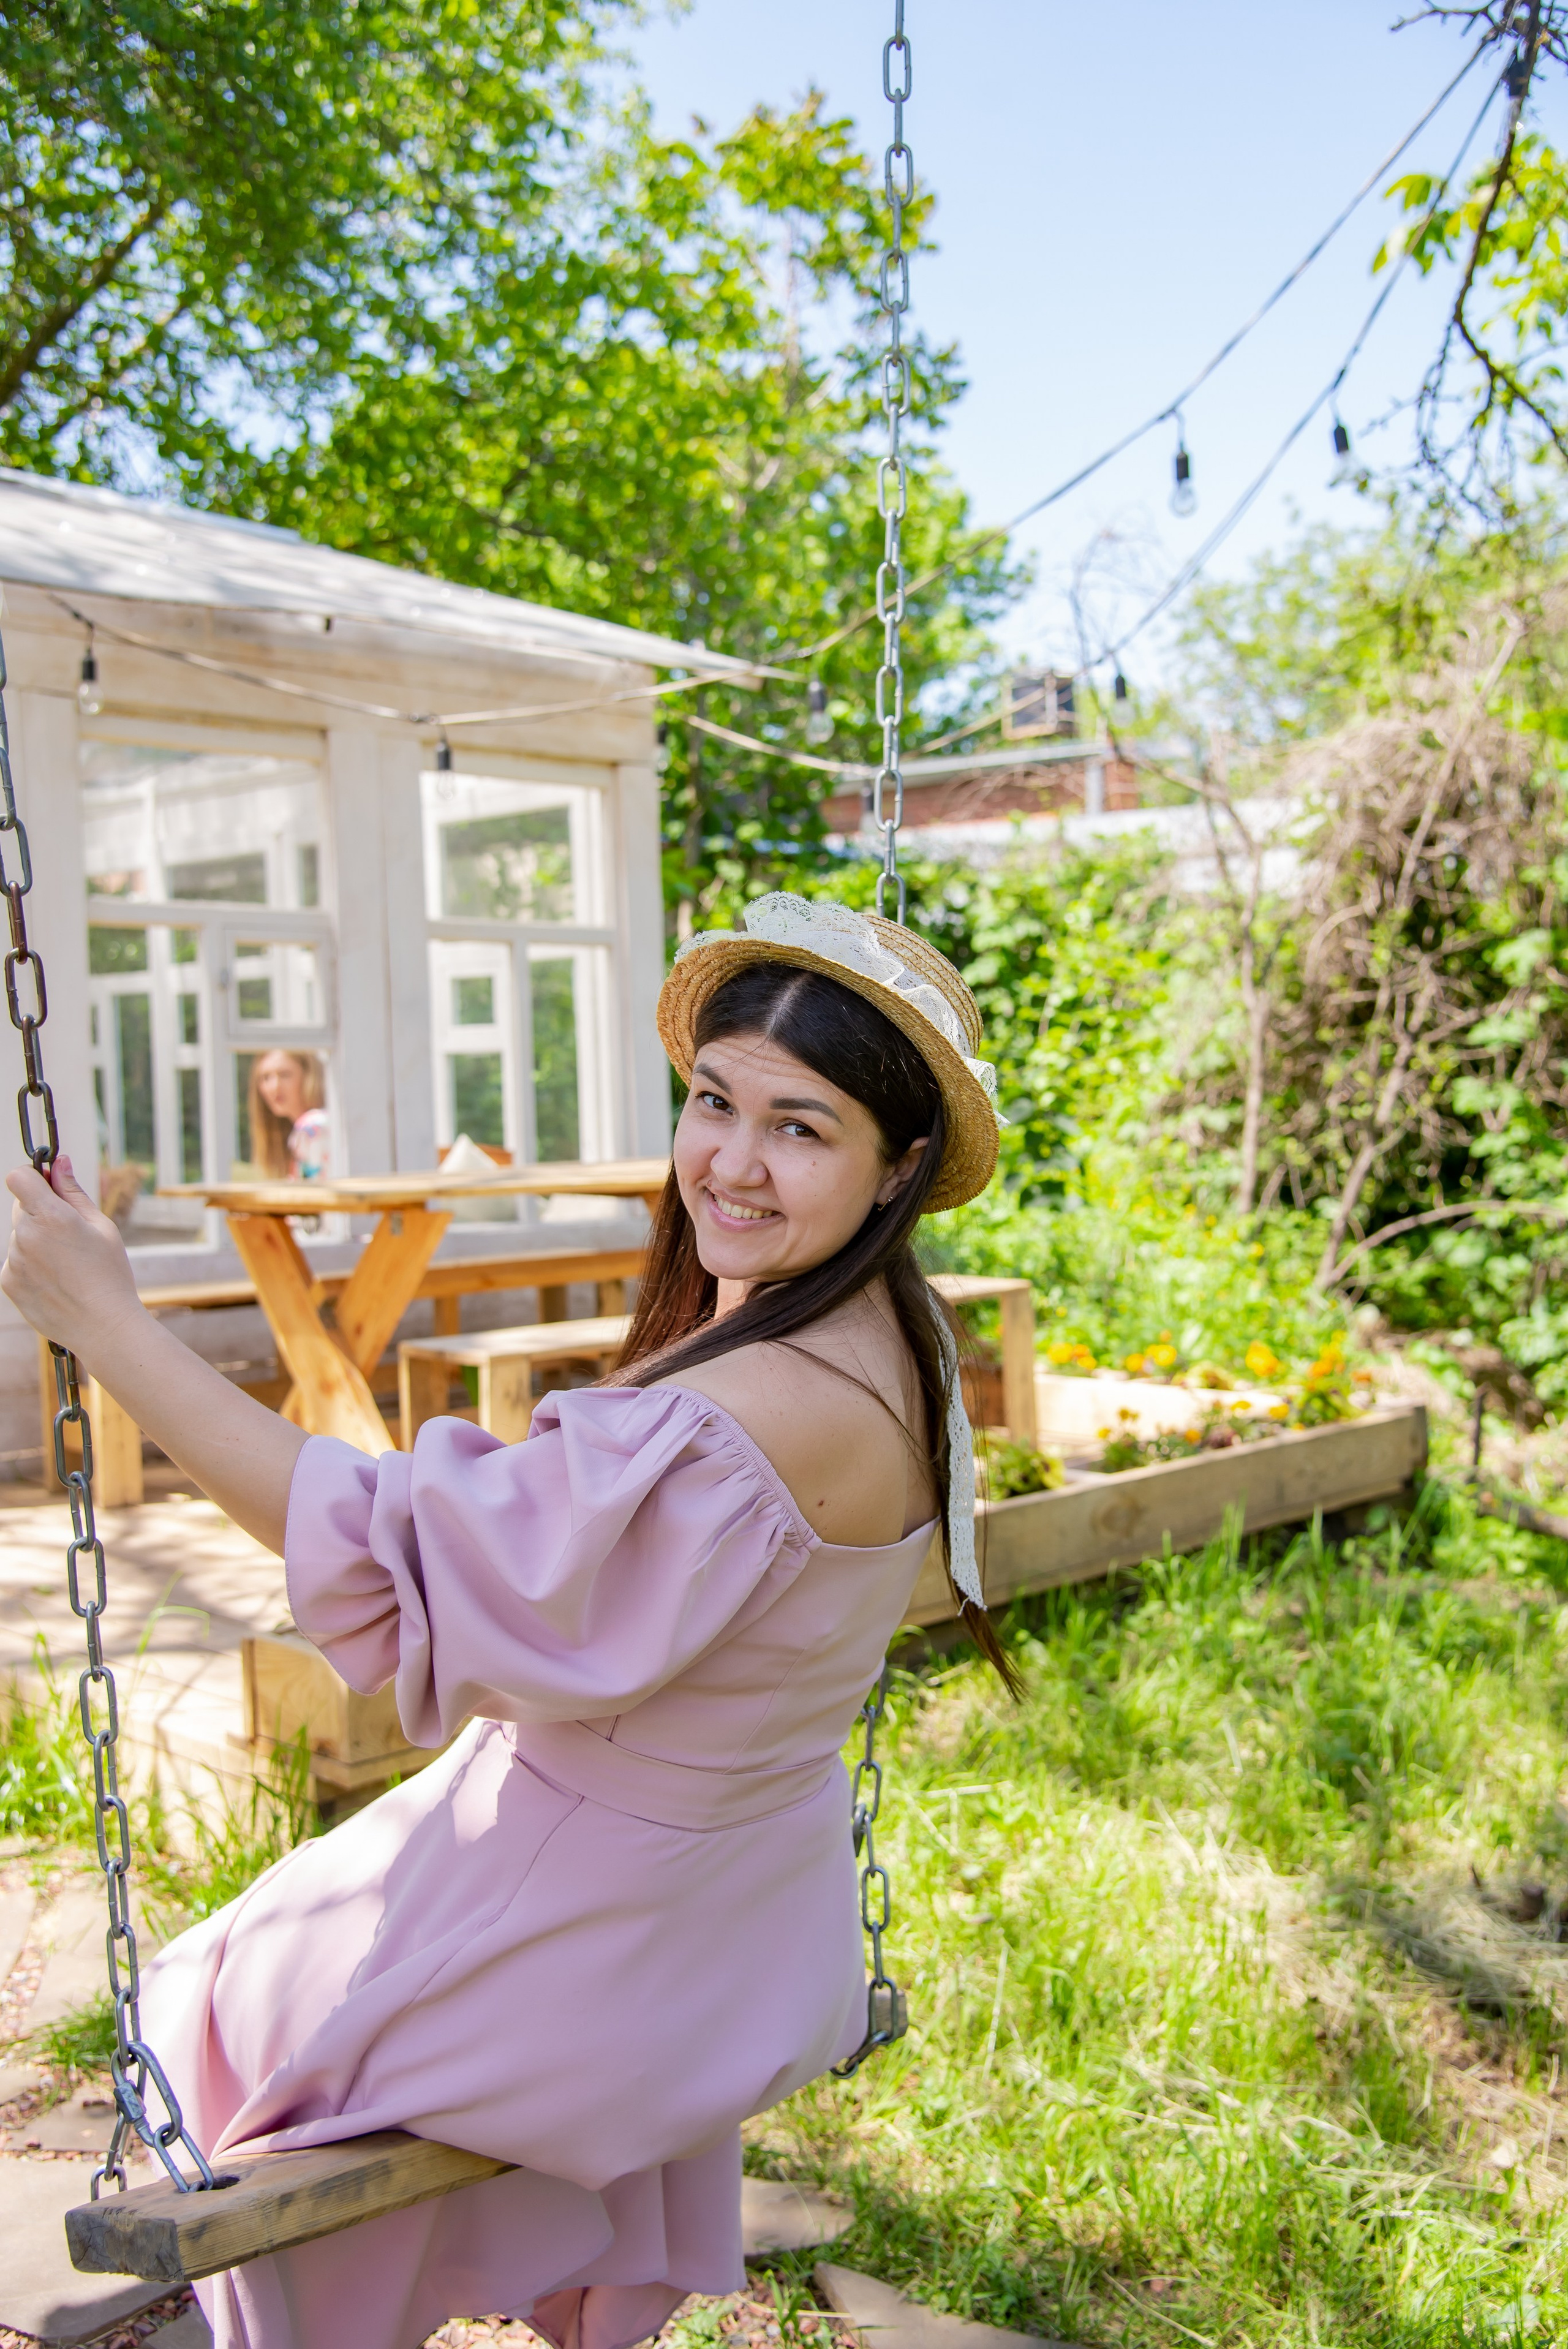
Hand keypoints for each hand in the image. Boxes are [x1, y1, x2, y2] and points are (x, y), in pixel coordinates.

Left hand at [2, 1155, 142, 1362]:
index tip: (46, 1185)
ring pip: (19, 1235)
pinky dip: (30, 1263)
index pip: (18, 1178)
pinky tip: (55, 1279)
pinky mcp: (8, 1282)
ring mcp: (14, 1260)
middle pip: (21, 1206)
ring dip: (36, 1239)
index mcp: (51, 1216)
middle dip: (40, 1211)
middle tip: (69, 1233)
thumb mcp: (101, 1226)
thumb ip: (73, 1192)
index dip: (32, 1177)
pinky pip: (15, 1260)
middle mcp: (25, 1236)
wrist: (102, 1326)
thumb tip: (59, 1162)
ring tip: (66, 1264)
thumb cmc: (110, 1274)